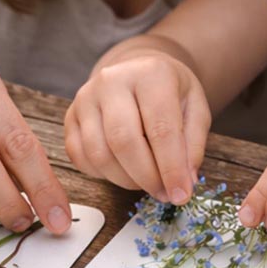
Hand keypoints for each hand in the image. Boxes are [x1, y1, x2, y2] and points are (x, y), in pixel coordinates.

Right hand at [64, 49, 210, 202]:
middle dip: (146, 177)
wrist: (138, 72)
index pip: (161, 129)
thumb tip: (184, 182)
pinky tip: (123, 172)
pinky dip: (103, 175)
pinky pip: (81, 158)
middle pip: (124, 142)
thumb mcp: (196, 110)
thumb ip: (192, 146)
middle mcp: (112, 81)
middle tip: (163, 194)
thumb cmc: (169, 92)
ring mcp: (85, 98)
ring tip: (146, 182)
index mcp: (151, 74)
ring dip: (125, 180)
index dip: (171, 168)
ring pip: (99, 154)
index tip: (180, 195)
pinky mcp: (70, 117)